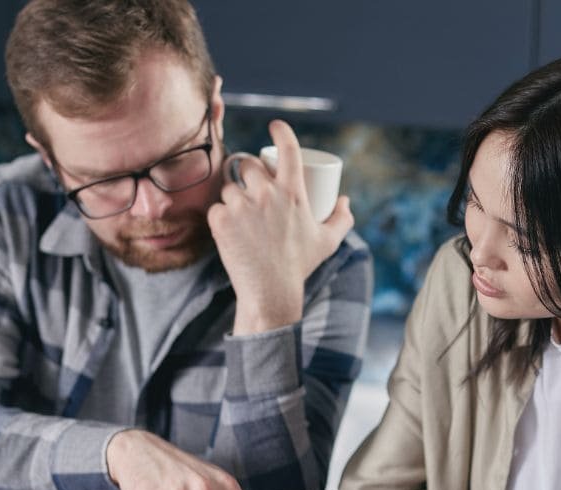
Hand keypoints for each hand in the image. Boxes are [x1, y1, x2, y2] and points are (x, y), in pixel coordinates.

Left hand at [207, 119, 353, 334]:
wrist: (271, 292)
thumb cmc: (300, 266)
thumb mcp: (327, 242)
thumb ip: (341, 219)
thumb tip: (344, 200)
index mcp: (293, 192)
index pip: (288, 149)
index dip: (281, 131)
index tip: (275, 126)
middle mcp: (267, 194)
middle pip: (249, 165)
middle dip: (249, 173)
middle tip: (251, 190)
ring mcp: (242, 206)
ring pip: (229, 187)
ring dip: (233, 196)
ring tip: (240, 215)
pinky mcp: (221, 220)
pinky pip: (216, 208)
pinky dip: (220, 217)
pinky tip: (227, 229)